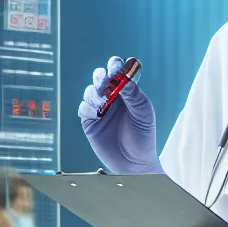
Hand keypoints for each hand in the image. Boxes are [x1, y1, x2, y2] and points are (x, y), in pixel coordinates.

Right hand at [78, 55, 158, 174]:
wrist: (134, 161)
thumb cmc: (143, 134)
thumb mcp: (143, 112)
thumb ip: (134, 94)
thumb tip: (123, 79)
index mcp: (127, 91)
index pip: (119, 71)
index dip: (116, 66)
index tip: (117, 68)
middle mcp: (112, 96)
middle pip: (101, 76)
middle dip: (101, 76)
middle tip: (106, 83)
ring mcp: (100, 108)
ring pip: (90, 90)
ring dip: (95, 93)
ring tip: (104, 103)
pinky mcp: (90, 120)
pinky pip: (83, 107)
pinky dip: (88, 107)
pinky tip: (97, 113)